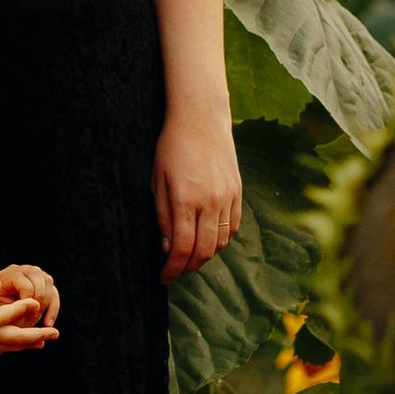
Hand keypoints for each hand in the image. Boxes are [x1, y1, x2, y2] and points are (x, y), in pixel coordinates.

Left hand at [0, 260, 60, 337]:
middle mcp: (18, 270)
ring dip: (47, 302)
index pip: (22, 280)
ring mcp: (31, 274)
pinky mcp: (42, 282)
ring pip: (48, 281)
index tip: (25, 313)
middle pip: (37, 276)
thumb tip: (34, 306)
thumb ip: (13, 310)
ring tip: (40, 321)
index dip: (27, 297)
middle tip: (34, 317)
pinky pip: (53, 291)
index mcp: (3, 276)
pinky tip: (48, 323)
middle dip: (39, 299)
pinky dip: (53, 307)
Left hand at [154, 109, 243, 280]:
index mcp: (185, 200)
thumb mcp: (156, 181)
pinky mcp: (237, 190)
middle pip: (203, 252)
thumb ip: (162, 216)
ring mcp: (227, 196)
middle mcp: (210, 201)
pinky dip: (221, 239)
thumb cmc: (172, 146)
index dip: (172, 269)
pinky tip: (208, 238)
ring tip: (190, 256)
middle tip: (175, 271)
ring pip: (221, 242)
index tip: (163, 277)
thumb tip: (168, 248)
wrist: (201, 116)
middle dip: (188, 268)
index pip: (181, 249)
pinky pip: (233, 226)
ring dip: (205, 256)